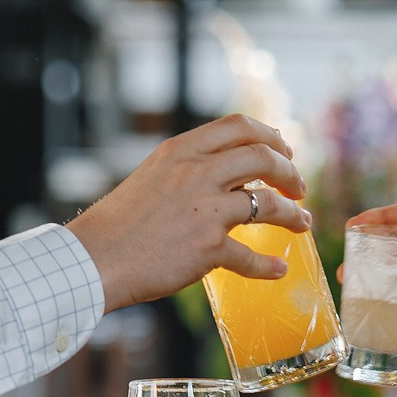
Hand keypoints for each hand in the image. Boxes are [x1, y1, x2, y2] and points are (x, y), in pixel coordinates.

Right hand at [69, 115, 312, 310]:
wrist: (94, 259)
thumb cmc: (118, 224)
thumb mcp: (152, 177)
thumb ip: (187, 170)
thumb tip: (223, 176)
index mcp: (181, 151)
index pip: (239, 126)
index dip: (271, 136)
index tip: (284, 151)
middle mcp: (196, 173)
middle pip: (263, 157)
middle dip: (289, 172)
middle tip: (298, 188)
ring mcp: (205, 210)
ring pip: (268, 204)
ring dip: (292, 214)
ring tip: (302, 223)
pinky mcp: (207, 249)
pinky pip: (251, 256)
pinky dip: (268, 265)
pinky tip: (278, 270)